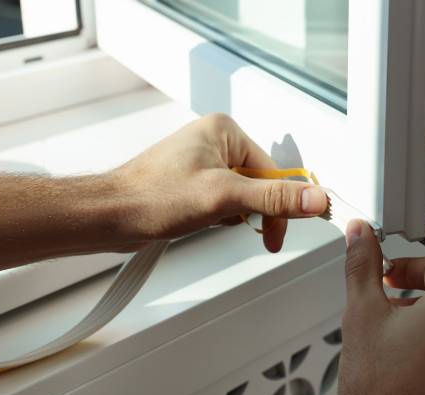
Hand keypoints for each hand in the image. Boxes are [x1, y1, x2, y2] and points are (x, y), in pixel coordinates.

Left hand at [113, 113, 327, 251]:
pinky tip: (197, 220)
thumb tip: (314, 199)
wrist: (110, 216)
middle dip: (249, 210)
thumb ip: (273, 198)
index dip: (279, 205)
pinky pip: (223, 201)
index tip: (280, 232)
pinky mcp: (193, 182)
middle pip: (259, 184)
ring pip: (241, 196)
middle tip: (237, 225)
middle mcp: (214, 142)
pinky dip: (217, 216)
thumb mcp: (223, 198)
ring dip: (231, 215)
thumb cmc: (152, 197)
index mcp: (224, 131)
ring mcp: (203, 162)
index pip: (273, 171)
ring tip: (204, 217)